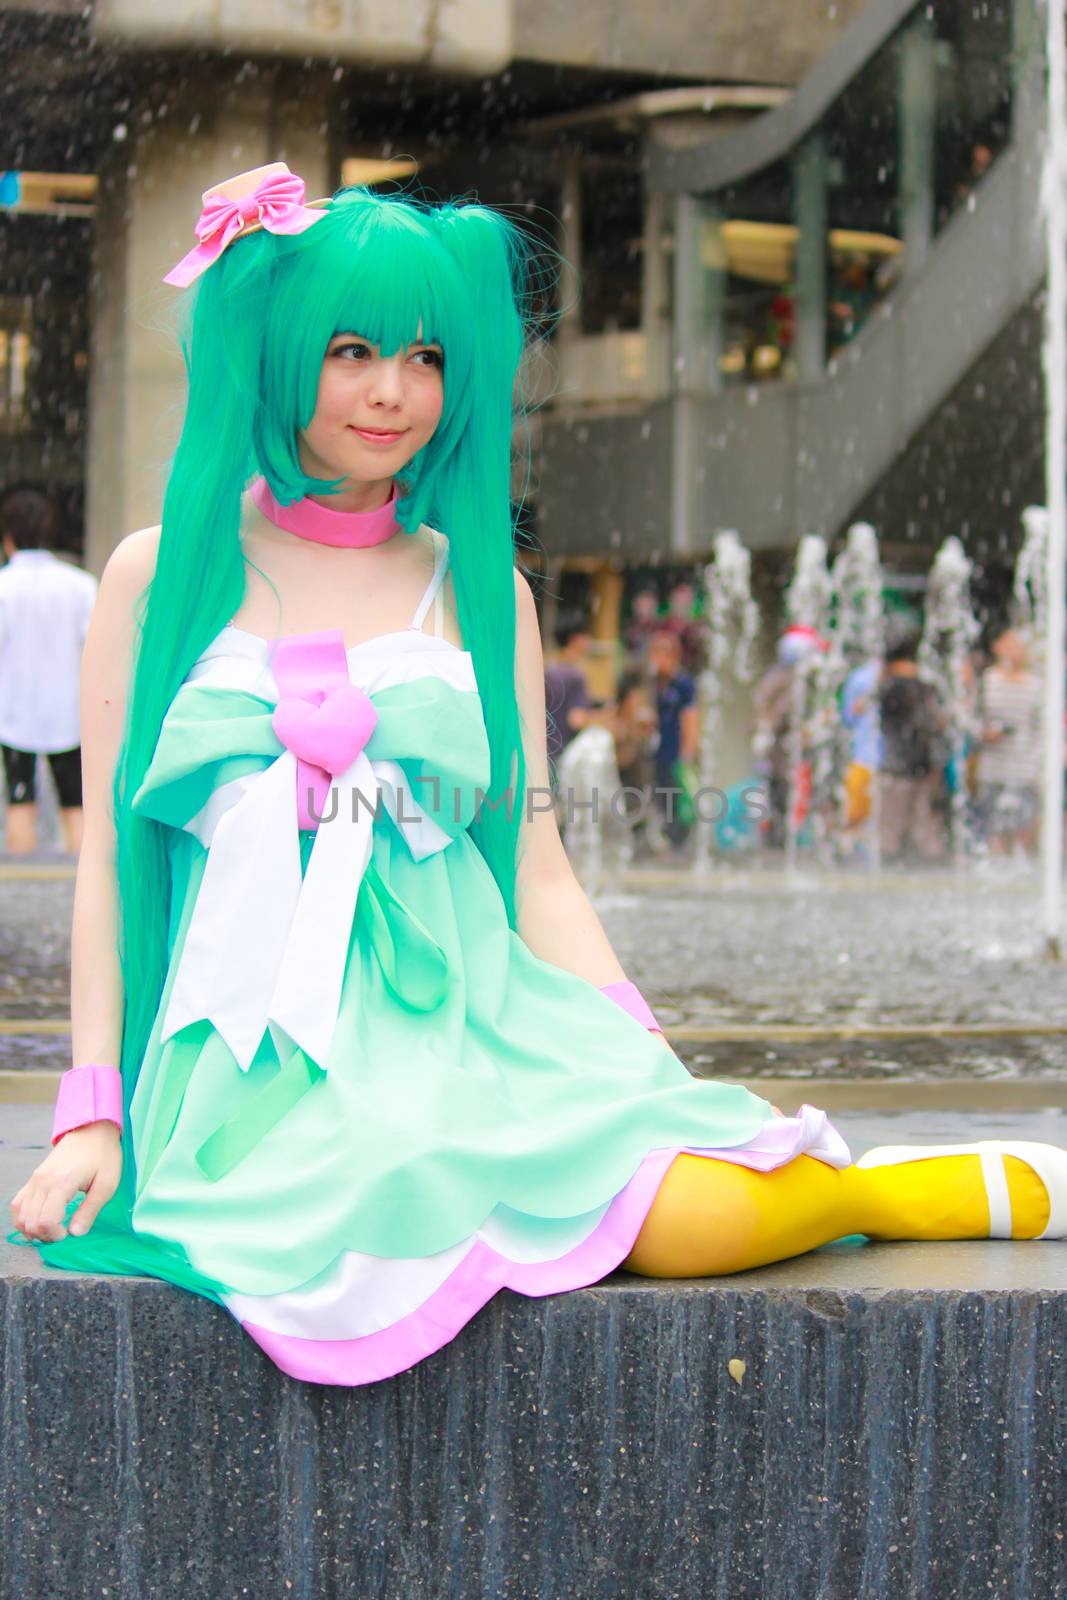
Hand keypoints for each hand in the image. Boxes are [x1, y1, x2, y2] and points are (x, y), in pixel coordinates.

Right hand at [10, 1122, 121, 1242]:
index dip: (55, 1235)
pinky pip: (18, 1204)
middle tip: (63, 1233)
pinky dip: (23, 1218)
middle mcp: (43, 1181)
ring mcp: (35, 1179)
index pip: (45, 1220)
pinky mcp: (33, 1178)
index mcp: (62, 1182)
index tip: (69, 1233)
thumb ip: (90, 1211)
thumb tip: (75, 1234)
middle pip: (30, 1221)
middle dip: (45, 1235)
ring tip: (53, 1229)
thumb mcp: (107, 1184)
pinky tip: (37, 1223)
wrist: (92, 1130)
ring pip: (20, 1215)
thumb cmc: (103, 1156)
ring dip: (33, 1229)